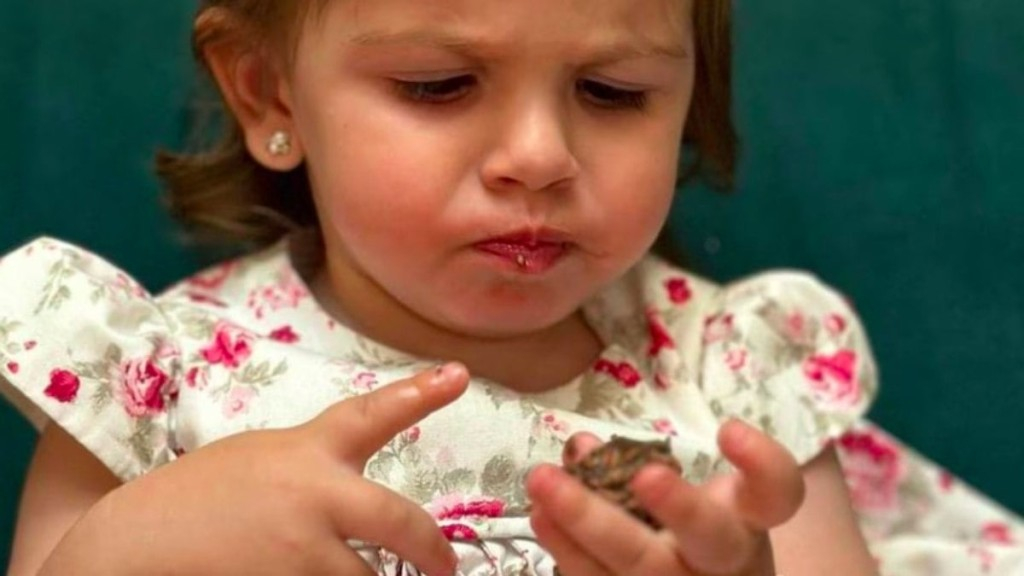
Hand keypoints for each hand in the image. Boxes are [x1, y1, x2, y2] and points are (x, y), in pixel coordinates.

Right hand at [41, 363, 469, 575]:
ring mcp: (305, 553)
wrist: (134, 546)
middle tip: (447, 566)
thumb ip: (316, 467)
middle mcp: (317, 497)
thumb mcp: (261, 459)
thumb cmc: (198, 497)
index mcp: (309, 451)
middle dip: (434, 550)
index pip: (373, 413)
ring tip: (335, 572)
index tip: (459, 375)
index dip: (421, 394)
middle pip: (405, 524)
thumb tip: (360, 496)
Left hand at [526, 419, 805, 575]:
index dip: (762, 463)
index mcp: (747, 519)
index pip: (777, 493)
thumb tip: (579, 447)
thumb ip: (637, 463)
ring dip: (587, 523)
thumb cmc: (686, 530)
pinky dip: (567, 552)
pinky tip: (541, 519)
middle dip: (678, 506)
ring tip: (543, 484)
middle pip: (710, 538)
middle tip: (645, 474)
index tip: (728, 429)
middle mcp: (723, 560)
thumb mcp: (681, 493)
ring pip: (642, 569)